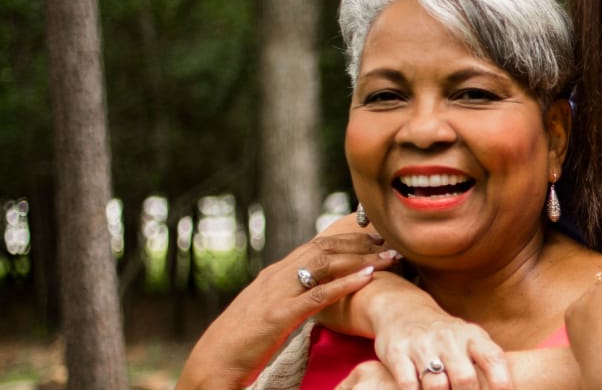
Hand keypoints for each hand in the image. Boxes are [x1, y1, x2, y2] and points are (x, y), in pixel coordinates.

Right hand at [179, 231, 398, 389]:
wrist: (213, 361)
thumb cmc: (242, 341)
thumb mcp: (270, 310)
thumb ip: (291, 296)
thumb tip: (316, 291)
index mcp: (274, 274)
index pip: (316, 246)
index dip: (347, 240)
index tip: (374, 240)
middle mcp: (276, 276)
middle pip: (324, 247)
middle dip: (359, 243)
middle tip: (388, 243)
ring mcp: (276, 294)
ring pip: (324, 264)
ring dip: (360, 259)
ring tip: (387, 258)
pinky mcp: (278, 316)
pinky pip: (317, 295)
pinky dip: (345, 284)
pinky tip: (367, 279)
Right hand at [367, 307, 511, 389]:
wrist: (404, 311)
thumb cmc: (446, 336)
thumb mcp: (471, 340)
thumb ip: (487, 363)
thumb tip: (507, 389)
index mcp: (473, 336)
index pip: (493, 359)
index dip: (502, 383)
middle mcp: (449, 339)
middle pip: (464, 378)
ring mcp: (422, 345)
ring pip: (436, 385)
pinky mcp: (397, 353)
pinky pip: (408, 384)